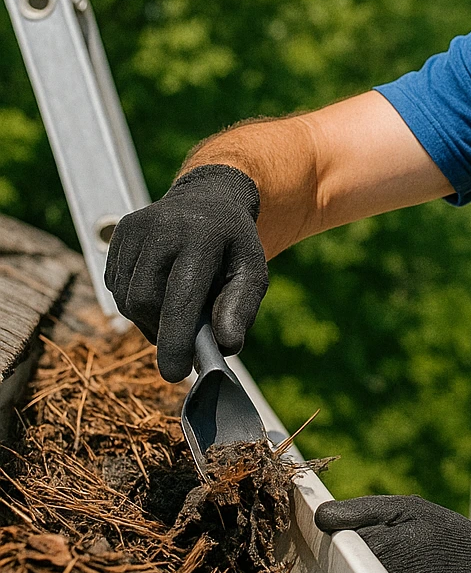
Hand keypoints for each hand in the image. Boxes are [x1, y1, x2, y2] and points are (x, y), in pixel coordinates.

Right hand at [105, 164, 267, 381]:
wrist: (209, 199)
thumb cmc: (233, 245)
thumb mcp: (252, 271)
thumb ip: (241, 308)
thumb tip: (226, 346)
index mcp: (201, 236)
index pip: (179, 297)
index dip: (175, 339)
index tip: (174, 373)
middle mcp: (162, 227)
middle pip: (144, 301)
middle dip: (162, 331)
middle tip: (183, 340)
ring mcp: (136, 227)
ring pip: (127, 298)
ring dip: (148, 319)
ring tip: (176, 309)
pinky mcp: (119, 232)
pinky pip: (116, 286)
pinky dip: (136, 301)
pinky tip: (160, 289)